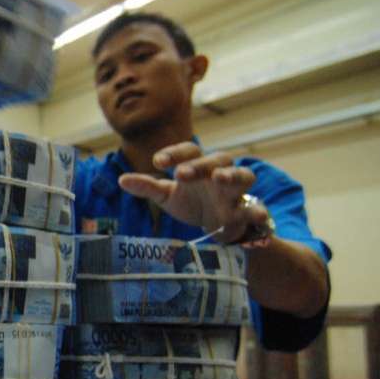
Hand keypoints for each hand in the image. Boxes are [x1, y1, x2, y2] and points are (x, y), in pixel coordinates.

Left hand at [117, 142, 268, 242]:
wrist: (217, 227)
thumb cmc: (192, 203)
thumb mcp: (167, 196)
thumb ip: (148, 187)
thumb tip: (121, 180)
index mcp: (198, 166)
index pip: (189, 151)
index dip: (174, 153)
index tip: (157, 162)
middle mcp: (219, 174)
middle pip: (216, 160)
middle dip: (199, 165)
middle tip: (181, 173)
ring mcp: (234, 192)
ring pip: (242, 176)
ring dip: (232, 176)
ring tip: (220, 179)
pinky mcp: (245, 212)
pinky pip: (255, 208)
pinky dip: (258, 210)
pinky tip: (257, 214)